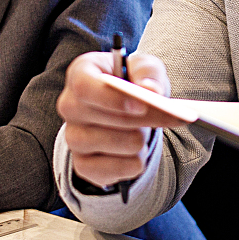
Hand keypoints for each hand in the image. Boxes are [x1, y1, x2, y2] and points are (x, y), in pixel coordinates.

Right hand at [57, 51, 183, 189]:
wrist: (126, 112)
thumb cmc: (133, 83)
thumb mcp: (145, 69)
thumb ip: (150, 73)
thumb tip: (152, 90)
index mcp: (80, 73)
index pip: (84, 87)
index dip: (113, 98)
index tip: (143, 105)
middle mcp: (69, 106)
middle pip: (103, 118)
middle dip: (142, 119)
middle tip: (169, 116)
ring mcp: (73, 138)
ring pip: (117, 144)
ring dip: (140, 140)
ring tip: (141, 130)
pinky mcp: (82, 165)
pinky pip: (117, 170)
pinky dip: (136, 162)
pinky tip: (135, 150)